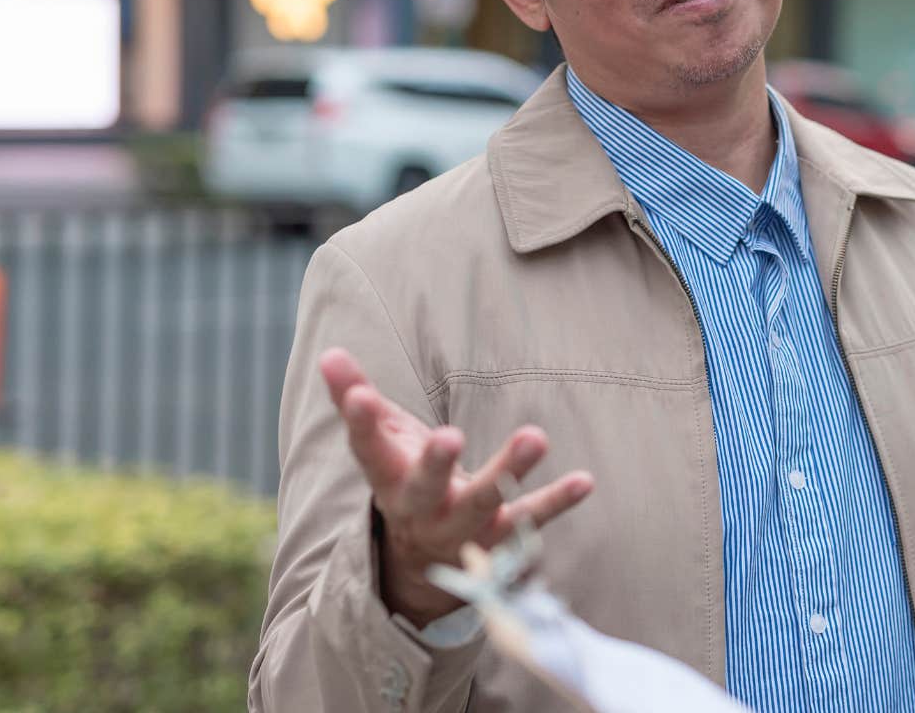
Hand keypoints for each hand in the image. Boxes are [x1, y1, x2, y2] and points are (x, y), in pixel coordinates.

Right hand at [319, 348, 595, 625]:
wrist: (425, 560)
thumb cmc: (405, 478)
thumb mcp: (381, 441)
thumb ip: (354, 397)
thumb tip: (328, 354)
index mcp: (389, 481)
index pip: (369, 452)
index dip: (361, 425)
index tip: (359, 397)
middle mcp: (423, 509)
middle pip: (426, 489)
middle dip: (436, 464)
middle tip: (449, 436)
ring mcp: (464, 527)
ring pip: (483, 502)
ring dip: (508, 471)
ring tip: (535, 437)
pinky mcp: (502, 537)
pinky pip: (529, 519)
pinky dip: (556, 501)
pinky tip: (585, 480)